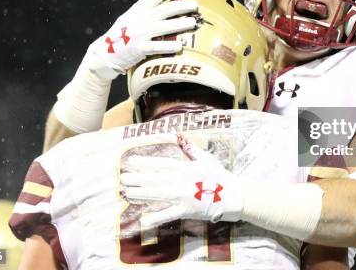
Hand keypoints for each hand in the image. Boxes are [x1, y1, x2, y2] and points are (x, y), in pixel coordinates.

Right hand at [85, 0, 197, 79]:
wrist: (105, 53)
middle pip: (164, 10)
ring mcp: (139, 34)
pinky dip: (169, 46)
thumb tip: (169, 7)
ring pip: (164, 27)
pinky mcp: (138, 49)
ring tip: (193, 23)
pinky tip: (180, 46)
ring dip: (180, 24)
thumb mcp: (131, 18)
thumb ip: (145, 12)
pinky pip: (157, 46)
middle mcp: (139, 19)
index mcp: (137, 10)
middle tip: (195, 5)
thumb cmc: (123, 36)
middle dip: (181, 6)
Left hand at [121, 134, 242, 228]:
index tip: (130, 161)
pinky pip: (169, 214)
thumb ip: (190, 148)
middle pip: (156, 179)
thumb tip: (179, 134)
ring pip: (159, 194)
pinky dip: (157, 218)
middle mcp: (182, 181)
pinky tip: (143, 220)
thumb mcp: (205, 158)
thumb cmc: (218, 175)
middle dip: (138, 178)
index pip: (161, 164)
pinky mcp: (187, 210)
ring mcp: (184, 196)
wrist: (232, 195)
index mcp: (186, 167)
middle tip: (122, 178)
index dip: (145, 162)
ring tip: (127, 193)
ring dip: (142, 194)